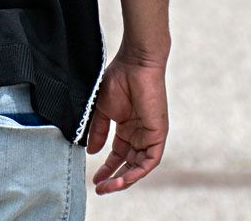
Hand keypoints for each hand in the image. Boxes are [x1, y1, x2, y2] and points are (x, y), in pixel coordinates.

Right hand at [86, 52, 167, 194]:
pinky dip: (138, 172)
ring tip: (109, 187)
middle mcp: (139, 134)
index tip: (94, 179)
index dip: (107, 167)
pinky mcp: (158, 135)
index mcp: (126, 127)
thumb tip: (92, 152)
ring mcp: (149, 135)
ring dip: (125, 179)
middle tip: (100, 188)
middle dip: (114, 177)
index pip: (118, 155)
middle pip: (128, 164)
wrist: (135, 63)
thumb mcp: (102, 109)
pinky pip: (150, 161)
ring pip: (139, 166)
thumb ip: (98, 131)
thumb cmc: (118, 79)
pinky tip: (125, 179)